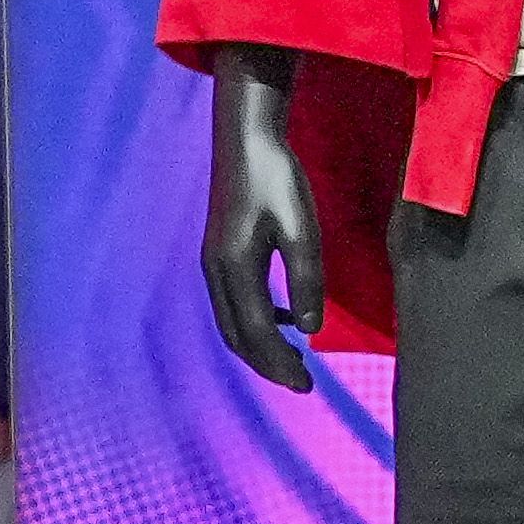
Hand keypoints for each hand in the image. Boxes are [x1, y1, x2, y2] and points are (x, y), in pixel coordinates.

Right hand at [199, 48, 321, 392]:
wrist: (245, 138)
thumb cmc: (277, 178)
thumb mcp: (301, 227)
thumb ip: (306, 279)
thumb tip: (309, 330)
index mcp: (235, 267)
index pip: (257, 332)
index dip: (281, 363)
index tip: (307, 385)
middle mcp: (216, 271)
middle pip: (238, 335)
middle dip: (268, 364)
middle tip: (302, 384)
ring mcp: (214, 263)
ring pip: (232, 322)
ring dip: (260, 347)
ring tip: (294, 360)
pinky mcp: (220, 253)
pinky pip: (234, 303)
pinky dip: (256, 322)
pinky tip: (286, 319)